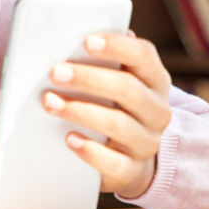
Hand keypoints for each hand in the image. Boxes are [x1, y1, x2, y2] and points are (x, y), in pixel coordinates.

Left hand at [42, 31, 172, 198]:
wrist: (131, 158)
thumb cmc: (116, 107)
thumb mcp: (118, 81)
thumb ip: (105, 60)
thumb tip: (72, 38)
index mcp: (155, 80)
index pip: (144, 56)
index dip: (117, 46)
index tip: (87, 41)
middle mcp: (157, 110)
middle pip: (128, 89)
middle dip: (89, 79)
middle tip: (56, 73)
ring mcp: (147, 142)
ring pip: (119, 124)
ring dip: (81, 111)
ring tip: (50, 102)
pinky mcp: (131, 170)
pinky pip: (114, 162)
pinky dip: (90, 150)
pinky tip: (69, 138)